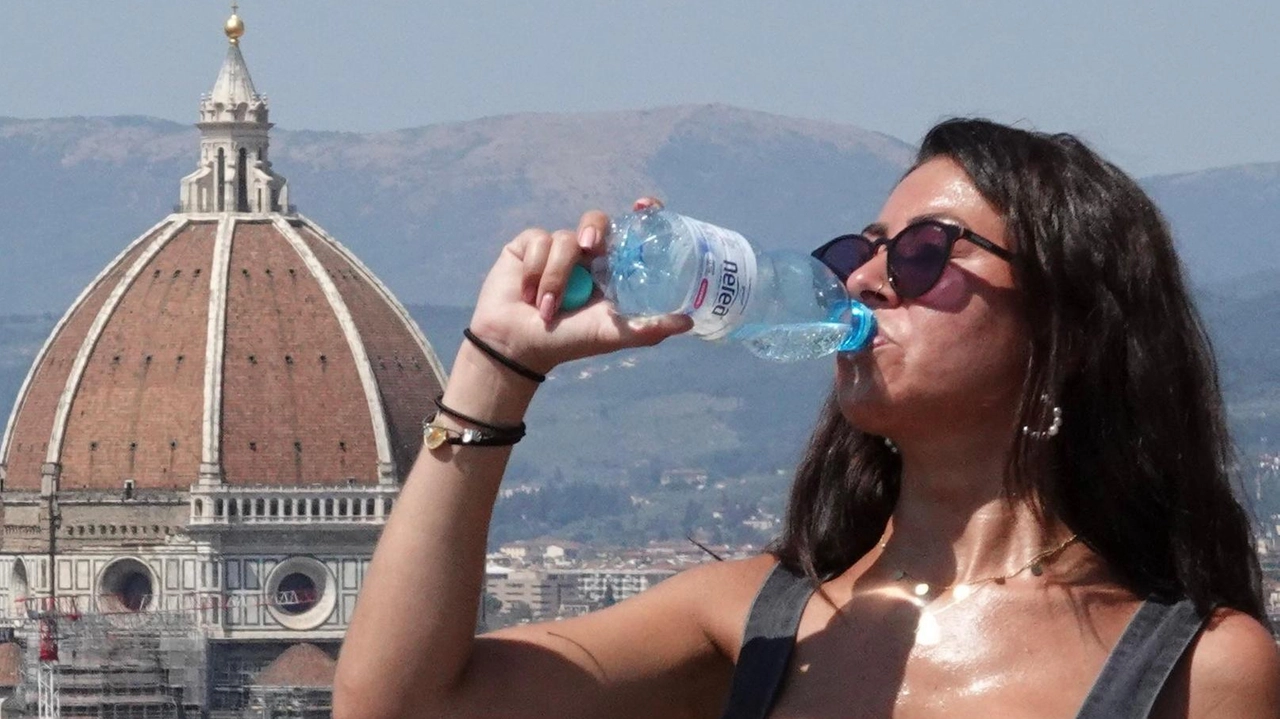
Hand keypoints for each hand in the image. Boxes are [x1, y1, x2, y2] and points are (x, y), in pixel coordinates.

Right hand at [467, 198, 692, 373]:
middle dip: (594, 229)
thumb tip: (688, 321)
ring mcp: (556, 248)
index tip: (644, 206)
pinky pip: (537, 241)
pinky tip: (527, 296)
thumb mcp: (612, 335)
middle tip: (590, 247)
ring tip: (547, 309)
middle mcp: (586, 255)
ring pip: (564, 239)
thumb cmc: (568, 341)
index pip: (631, 231)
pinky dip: (534, 271)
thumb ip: (647, 328)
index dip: (642, 214)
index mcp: (611, 269)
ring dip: (555, 277)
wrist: (517, 347)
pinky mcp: (527, 247)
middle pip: (597, 221)